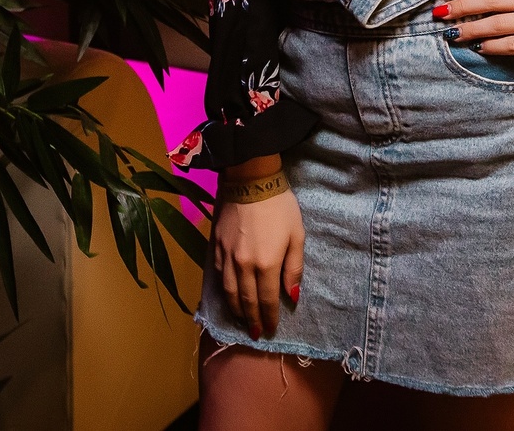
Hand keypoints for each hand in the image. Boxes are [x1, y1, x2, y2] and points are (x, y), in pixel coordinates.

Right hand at [212, 159, 303, 340]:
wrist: (250, 180)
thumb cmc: (280, 207)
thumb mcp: (297, 236)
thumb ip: (294, 269)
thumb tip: (292, 297)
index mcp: (266, 264)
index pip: (266, 300)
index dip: (269, 317)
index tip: (271, 330)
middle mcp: (244, 266)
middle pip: (246, 301)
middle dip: (252, 320)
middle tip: (256, 334)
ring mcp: (227, 257)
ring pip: (229, 292)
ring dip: (236, 310)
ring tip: (242, 321)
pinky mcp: (216, 246)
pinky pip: (219, 276)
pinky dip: (224, 291)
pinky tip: (229, 296)